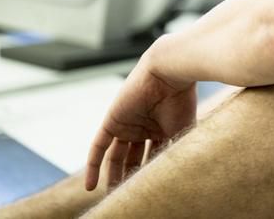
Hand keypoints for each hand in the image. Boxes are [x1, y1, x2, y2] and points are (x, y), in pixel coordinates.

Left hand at [84, 47, 196, 191]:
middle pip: (133, 158)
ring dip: (114, 176)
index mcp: (161, 128)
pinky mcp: (112, 121)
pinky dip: (93, 166)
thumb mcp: (182, 133)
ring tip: (114, 197)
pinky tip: (91, 186)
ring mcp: (126, 124)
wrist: (170, 73)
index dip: (149, 175)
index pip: (152, 156)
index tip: (149, 194)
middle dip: (130, 178)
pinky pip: (99, 147)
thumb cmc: (182, 100)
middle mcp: (142, 126)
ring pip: (117, 156)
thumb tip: (178, 181)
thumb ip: (177, 153)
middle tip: (129, 199)